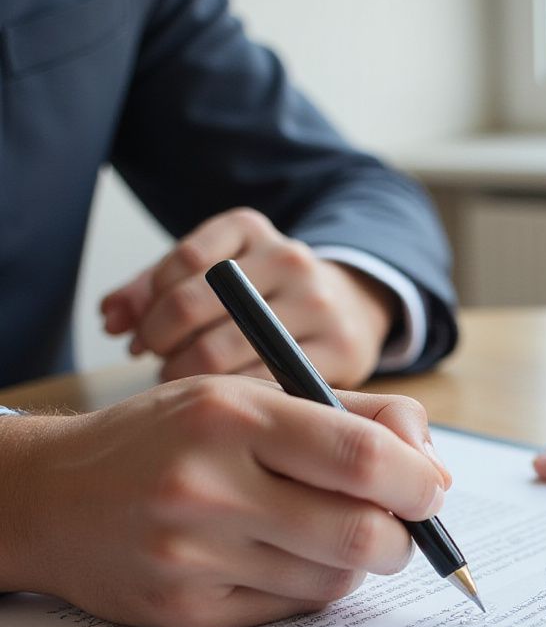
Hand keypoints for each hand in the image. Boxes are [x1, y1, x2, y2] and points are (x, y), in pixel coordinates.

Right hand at [1, 378, 450, 626]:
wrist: (50, 495)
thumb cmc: (167, 437)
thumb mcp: (250, 397)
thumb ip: (352, 417)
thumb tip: (433, 466)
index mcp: (232, 416)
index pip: (361, 457)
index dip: (419, 482)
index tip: (432, 490)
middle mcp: (209, 486)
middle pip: (362, 534)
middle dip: (404, 537)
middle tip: (400, 526)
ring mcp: (194, 556)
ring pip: (335, 579)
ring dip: (357, 561)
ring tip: (331, 533)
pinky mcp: (186, 610)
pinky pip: (292, 608)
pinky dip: (312, 586)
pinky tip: (286, 558)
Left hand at [100, 208, 396, 387]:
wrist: (354, 310)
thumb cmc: (269, 297)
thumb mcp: (218, 273)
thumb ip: (156, 289)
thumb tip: (110, 319)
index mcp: (250, 228)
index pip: (180, 264)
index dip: (147, 306)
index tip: (138, 336)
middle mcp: (289, 259)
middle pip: (196, 303)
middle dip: (161, 342)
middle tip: (156, 365)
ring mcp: (318, 305)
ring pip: (226, 349)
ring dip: (188, 374)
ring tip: (184, 384)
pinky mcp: (340, 350)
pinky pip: (266, 381)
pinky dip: (234, 396)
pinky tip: (226, 398)